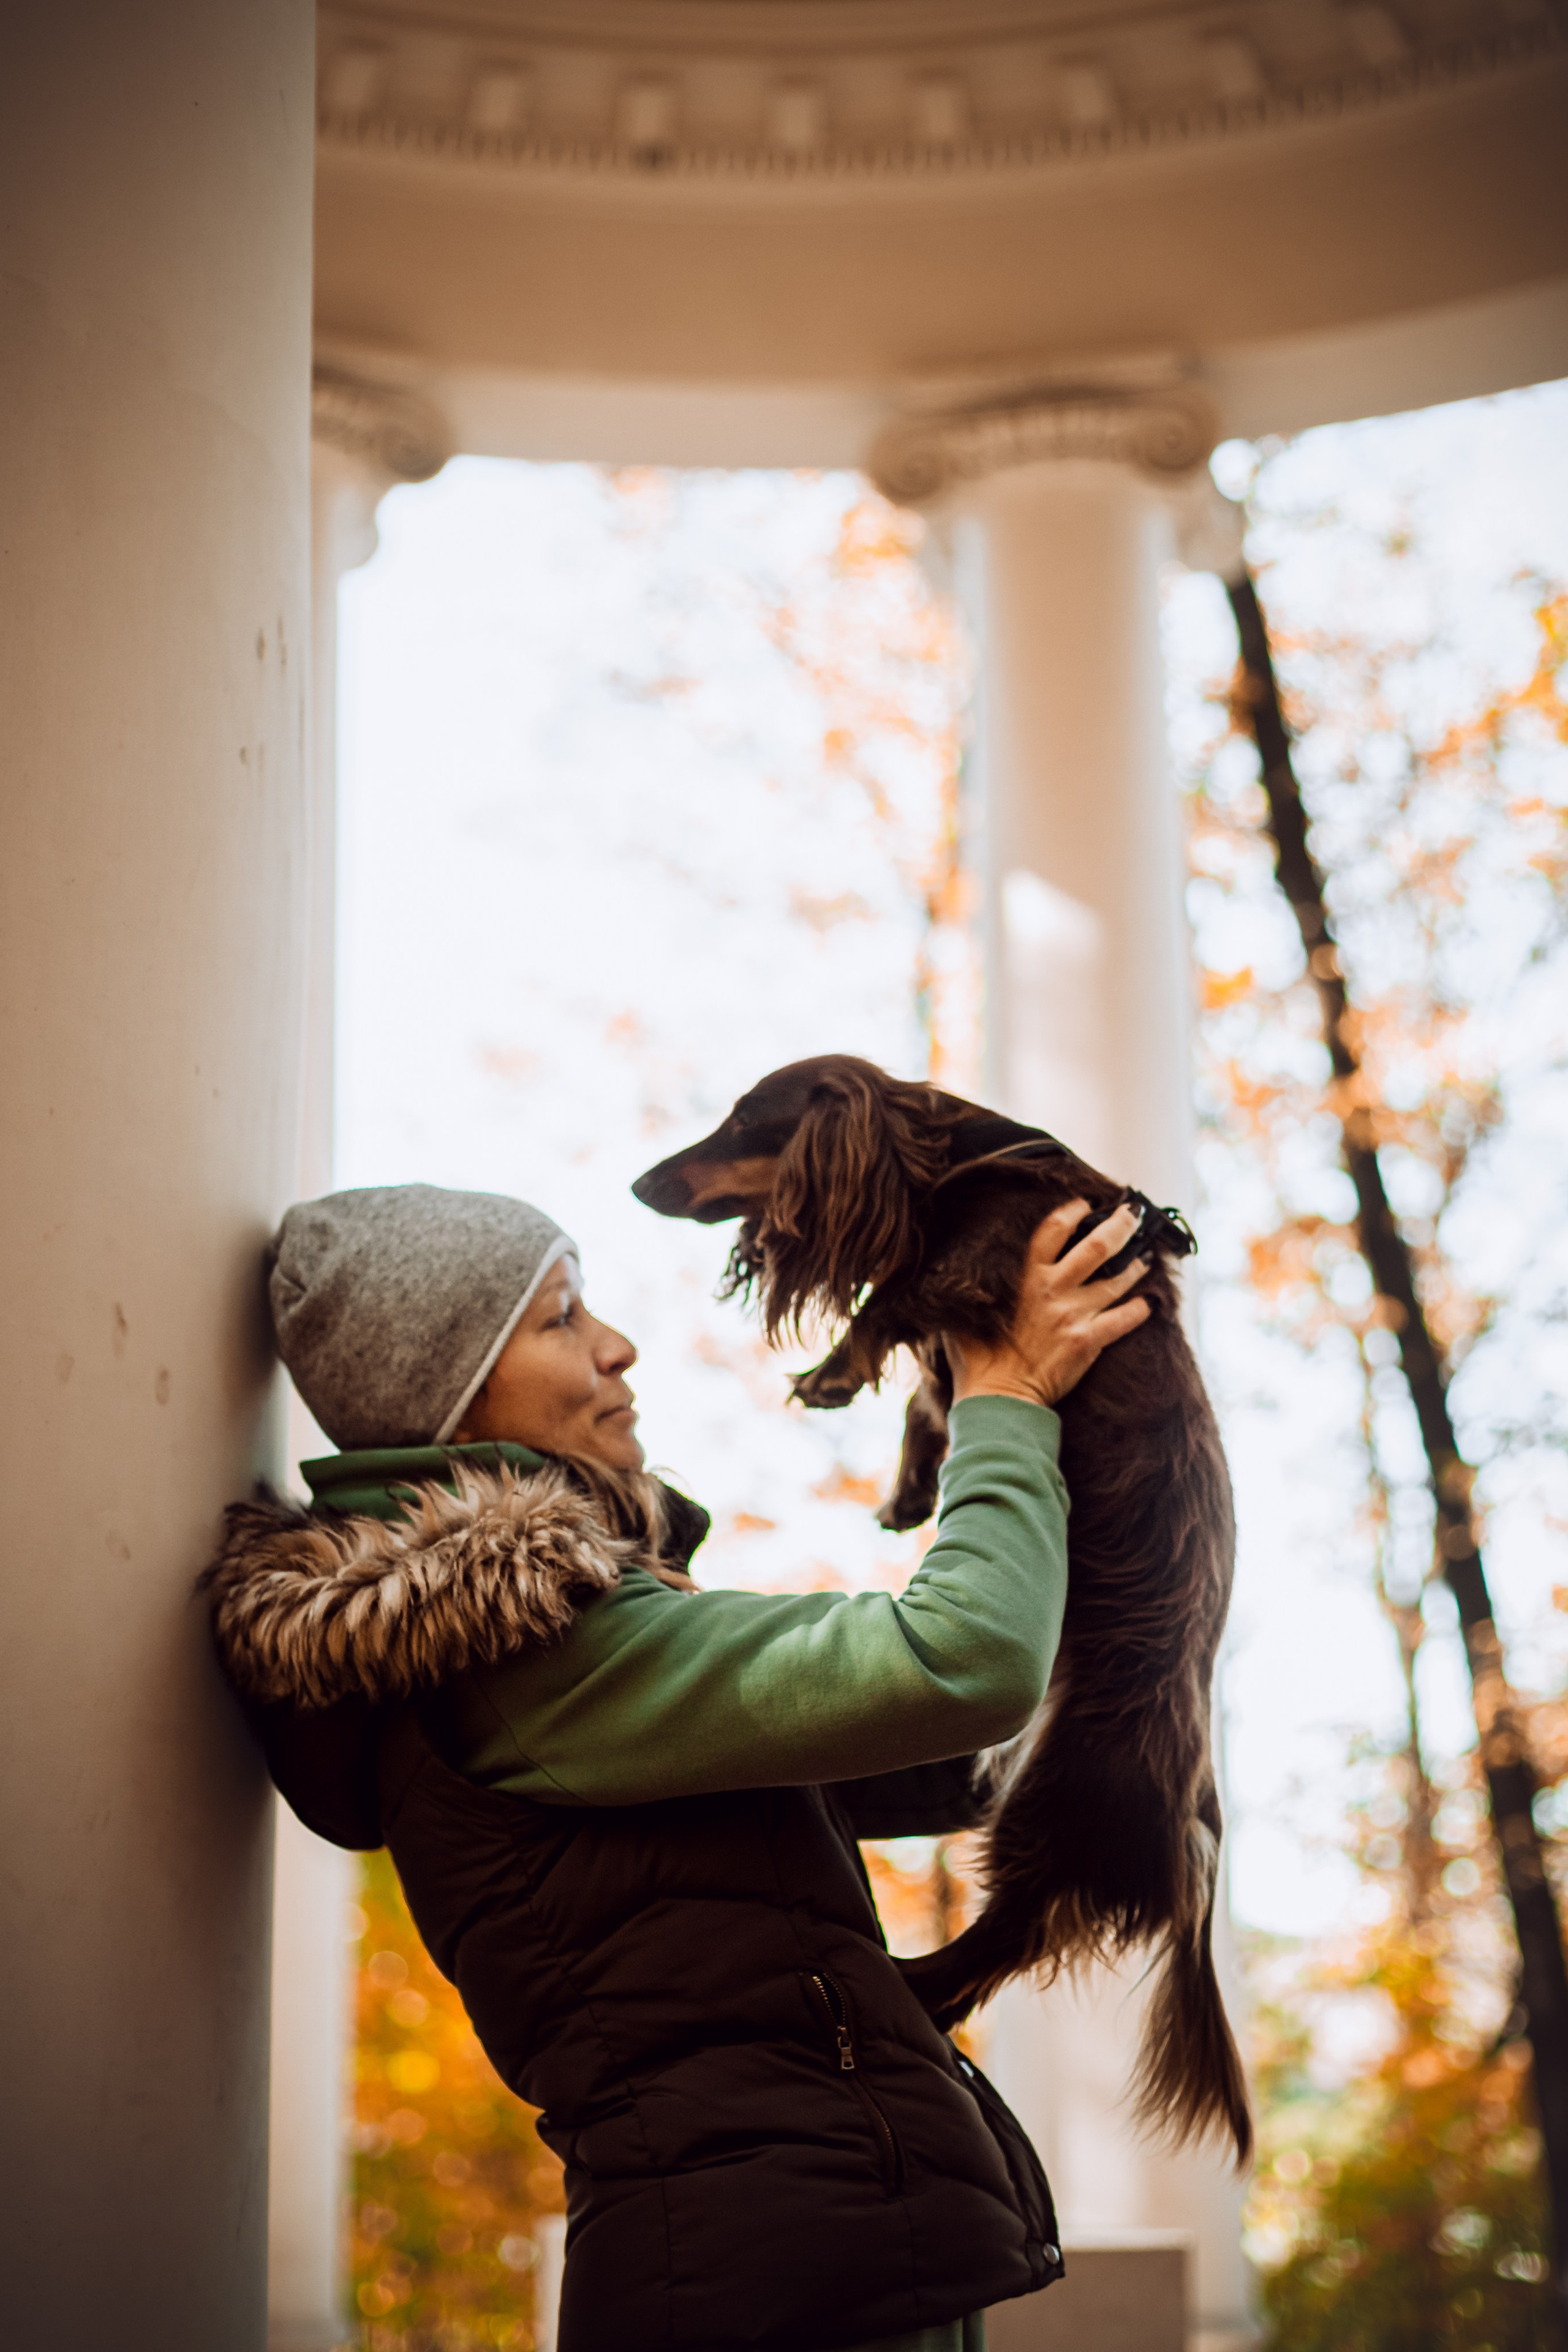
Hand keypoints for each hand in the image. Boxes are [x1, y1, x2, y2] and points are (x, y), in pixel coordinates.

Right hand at [944, 1199, 1152, 1409]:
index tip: (1087, 1205)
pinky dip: (1140, 1310)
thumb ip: (977, 1287)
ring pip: (1116, 1280)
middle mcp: (1052, 1289)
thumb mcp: (967, 1311)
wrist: (997, 1397)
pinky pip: (1124, 1320)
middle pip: (1096, 1246)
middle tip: (1132, 1214)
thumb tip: (966, 1270)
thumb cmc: (977, 1358)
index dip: (1074, 1212)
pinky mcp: (1088, 1342)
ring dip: (1135, 1266)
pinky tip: (1149, 1304)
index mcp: (1024, 1276)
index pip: (1053, 1229)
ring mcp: (1072, 1315)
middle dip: (1119, 1226)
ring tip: (1146, 1258)